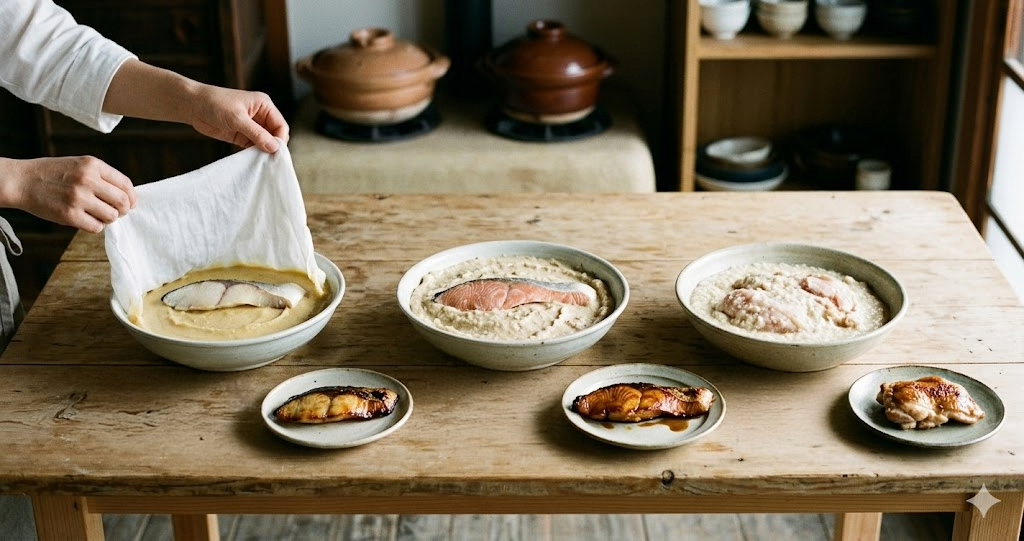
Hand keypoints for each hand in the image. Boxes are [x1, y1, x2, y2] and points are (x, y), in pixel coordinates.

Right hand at [0, 156, 135, 232]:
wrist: (22, 181)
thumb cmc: (53, 174)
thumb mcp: (80, 165)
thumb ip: (102, 177)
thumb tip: (128, 197)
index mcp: (92, 165)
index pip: (126, 184)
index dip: (132, 197)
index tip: (131, 204)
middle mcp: (87, 180)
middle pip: (123, 202)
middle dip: (123, 210)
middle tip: (116, 212)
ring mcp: (78, 198)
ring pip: (111, 216)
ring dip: (108, 219)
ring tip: (98, 215)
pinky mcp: (69, 215)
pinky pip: (96, 227)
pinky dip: (95, 226)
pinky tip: (87, 220)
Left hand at [187, 85, 288, 153]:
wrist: (192, 105)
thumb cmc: (215, 104)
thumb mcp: (237, 118)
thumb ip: (256, 133)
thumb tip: (274, 148)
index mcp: (264, 105)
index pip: (280, 125)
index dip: (280, 139)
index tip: (275, 152)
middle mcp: (260, 116)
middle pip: (274, 135)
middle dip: (273, 146)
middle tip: (269, 160)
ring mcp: (251, 126)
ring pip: (265, 142)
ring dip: (263, 151)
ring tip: (261, 162)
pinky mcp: (241, 136)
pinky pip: (253, 147)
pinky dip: (254, 154)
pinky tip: (252, 160)